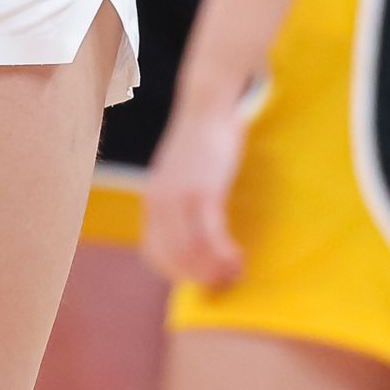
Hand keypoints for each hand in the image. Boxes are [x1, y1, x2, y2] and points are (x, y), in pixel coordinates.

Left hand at [140, 93, 249, 289]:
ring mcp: (180, 198)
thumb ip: (178, 206)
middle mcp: (159, 204)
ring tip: (236, 270)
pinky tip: (238, 256)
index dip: (179, 274)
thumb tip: (192, 238)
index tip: (202, 279)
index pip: (154, 255)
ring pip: (192, 253)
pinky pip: (211, 237)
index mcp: (151, 203)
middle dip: (201, 278)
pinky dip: (225, 254)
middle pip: (174, 260)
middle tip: (226, 280)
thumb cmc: (200, 145)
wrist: (206, 109)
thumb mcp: (179, 178)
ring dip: (216, 270)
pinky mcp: (204, 191)